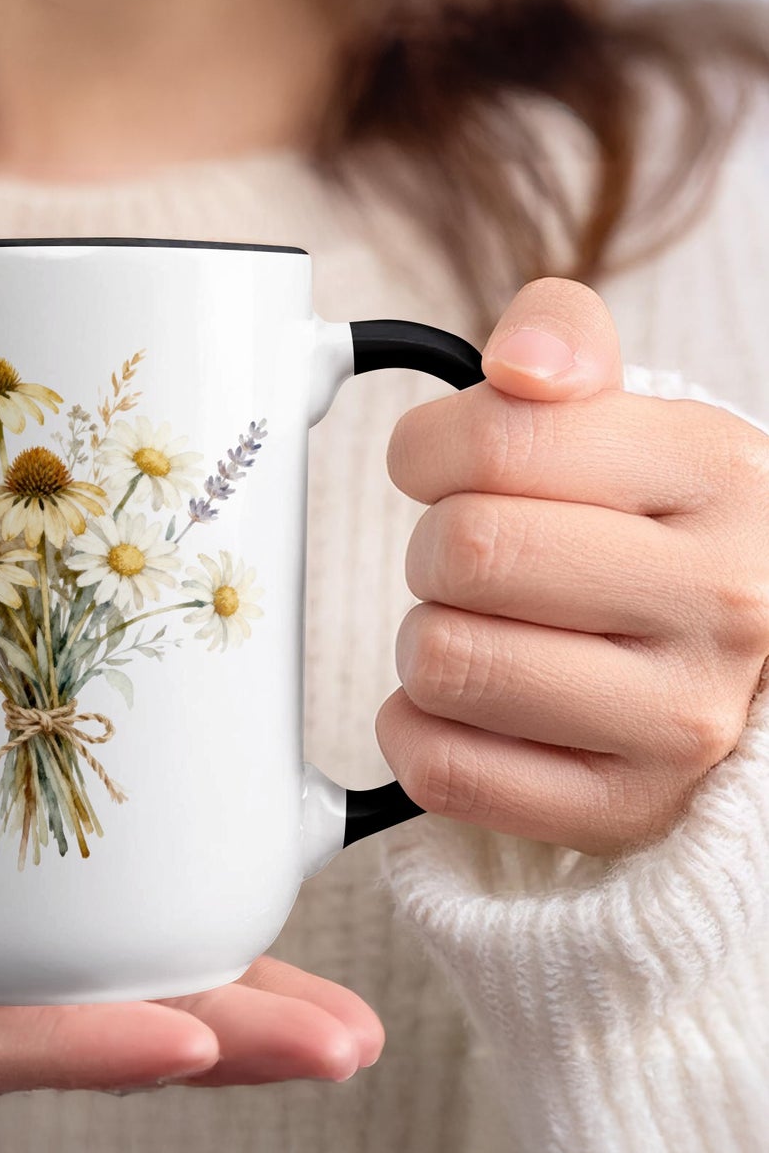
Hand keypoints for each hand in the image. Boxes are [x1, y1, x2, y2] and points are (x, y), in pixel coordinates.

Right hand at [0, 769, 384, 1133]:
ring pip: (101, 1023)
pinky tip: (258, 961)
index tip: (188, 1039)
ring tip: (341, 1023)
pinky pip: (87, 982)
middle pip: (74, 1050)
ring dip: (226, 1022)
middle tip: (338, 1043)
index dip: (80, 1048)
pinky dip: (177, 974)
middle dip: (212, 1049)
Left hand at [379, 277, 768, 858]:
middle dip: (432, 549)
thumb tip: (518, 363)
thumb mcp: (634, 418)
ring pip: (443, 662)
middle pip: (461, 553)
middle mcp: (721, 601)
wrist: (743, 666)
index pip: (496, 442)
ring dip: (426, 641)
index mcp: (717, 474)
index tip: (439, 468)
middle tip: (468, 561)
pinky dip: (416, 730)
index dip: (426, 451)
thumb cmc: (658, 534)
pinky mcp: (620, 809)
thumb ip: (563, 343)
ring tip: (480, 631)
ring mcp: (677, 720)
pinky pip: (443, 768)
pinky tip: (462, 706)